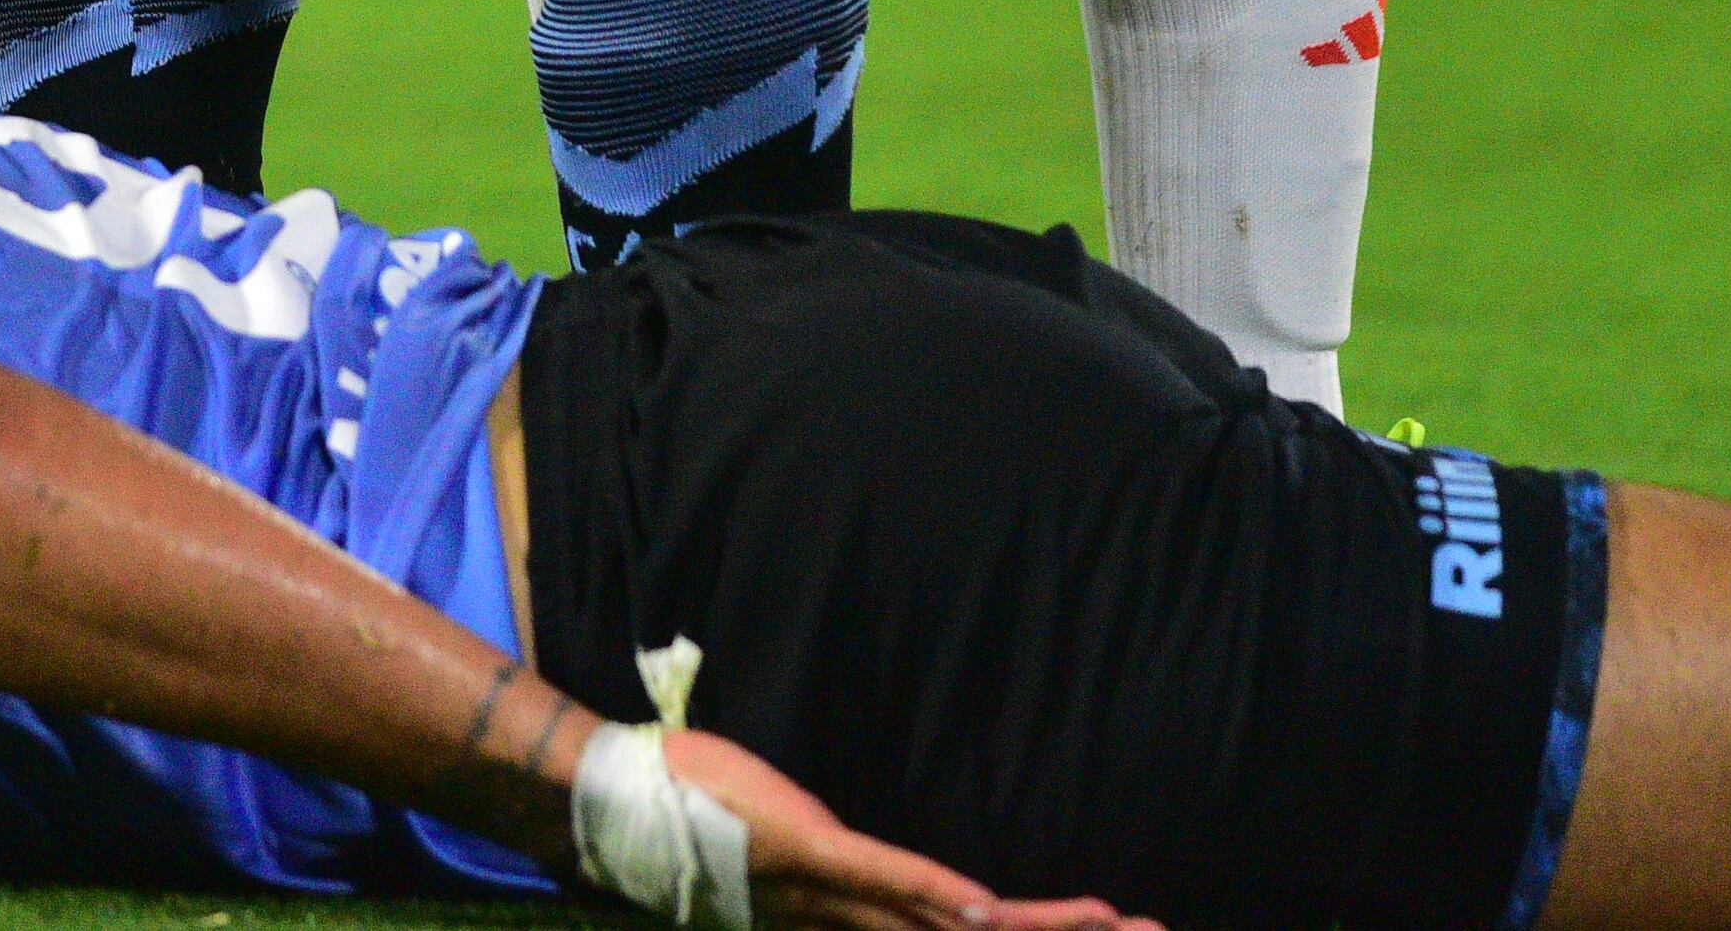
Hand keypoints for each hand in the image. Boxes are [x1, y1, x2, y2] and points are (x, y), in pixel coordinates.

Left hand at [653, 726, 1154, 930]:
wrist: (617, 812)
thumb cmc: (696, 822)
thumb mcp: (780, 851)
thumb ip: (834, 862)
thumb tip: (881, 866)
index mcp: (855, 924)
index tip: (1110, 930)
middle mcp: (856, 925)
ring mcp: (834, 895)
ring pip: (955, 923)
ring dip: (1037, 927)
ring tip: (1112, 920)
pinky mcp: (807, 852)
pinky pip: (886, 879)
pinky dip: (938, 895)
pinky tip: (987, 906)